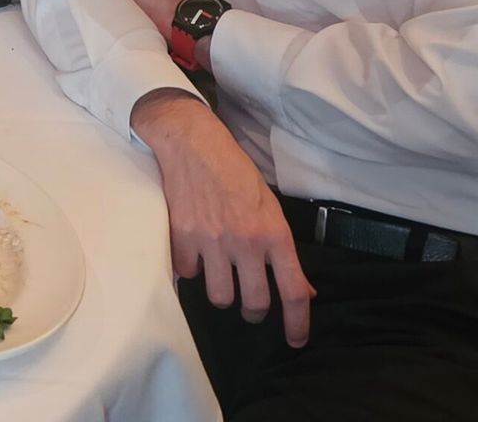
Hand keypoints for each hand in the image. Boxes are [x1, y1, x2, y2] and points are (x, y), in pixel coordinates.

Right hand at [133, 91, 315, 346]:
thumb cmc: (235, 171)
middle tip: (250, 307)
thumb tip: (301, 288)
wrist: (191, 142)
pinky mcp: (181, 236)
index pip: (293, 291)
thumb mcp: (269, 206)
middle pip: (254, 302)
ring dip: (222, 293)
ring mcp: (211, 241)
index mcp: (274, 233)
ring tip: (220, 279)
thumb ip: (282, 249)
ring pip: (220, 296)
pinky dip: (192, 269)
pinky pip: (188, 273)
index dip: (297, 323)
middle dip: (253, 313)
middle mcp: (245, 241)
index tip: (294, 340)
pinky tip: (194, 254)